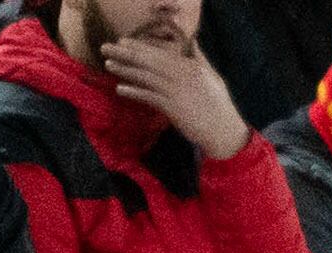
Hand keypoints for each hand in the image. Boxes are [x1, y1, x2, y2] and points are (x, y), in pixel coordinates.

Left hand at [101, 37, 250, 159]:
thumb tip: (194, 43)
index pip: (161, 53)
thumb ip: (201, 59)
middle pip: (149, 61)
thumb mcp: (213, 77)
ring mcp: (177, 91)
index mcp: (192, 67)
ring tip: (108, 64)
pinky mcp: (172, 108)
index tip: (123, 41)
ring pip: (146, 76)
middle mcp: (183, 75)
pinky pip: (148, 96)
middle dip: (126, 53)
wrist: (224, 132)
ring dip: (125, 70)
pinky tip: (120, 88)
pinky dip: (134, 92)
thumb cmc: (219, 107)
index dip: (140, 46)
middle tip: (107, 47)